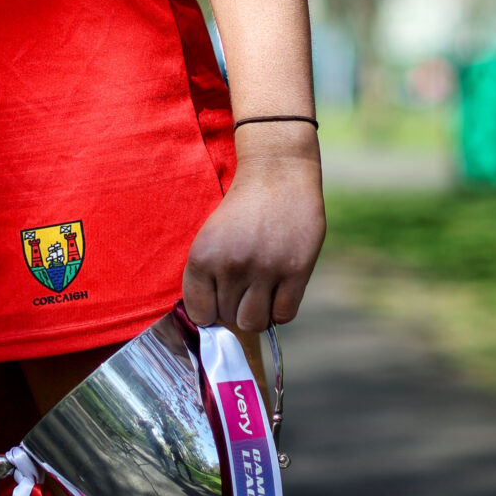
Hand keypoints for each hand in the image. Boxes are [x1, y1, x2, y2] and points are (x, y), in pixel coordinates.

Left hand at [181, 138, 325, 332]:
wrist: (277, 173)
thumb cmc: (242, 208)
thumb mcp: (210, 236)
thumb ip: (208, 275)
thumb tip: (212, 321)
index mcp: (203, 256)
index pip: (200, 313)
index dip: (210, 312)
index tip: (219, 303)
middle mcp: (231, 265)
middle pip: (228, 318)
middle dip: (234, 309)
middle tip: (244, 290)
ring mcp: (264, 269)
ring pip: (254, 322)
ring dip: (257, 314)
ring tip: (261, 295)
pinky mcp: (295, 270)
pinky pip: (283, 315)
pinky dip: (280, 311)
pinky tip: (279, 293)